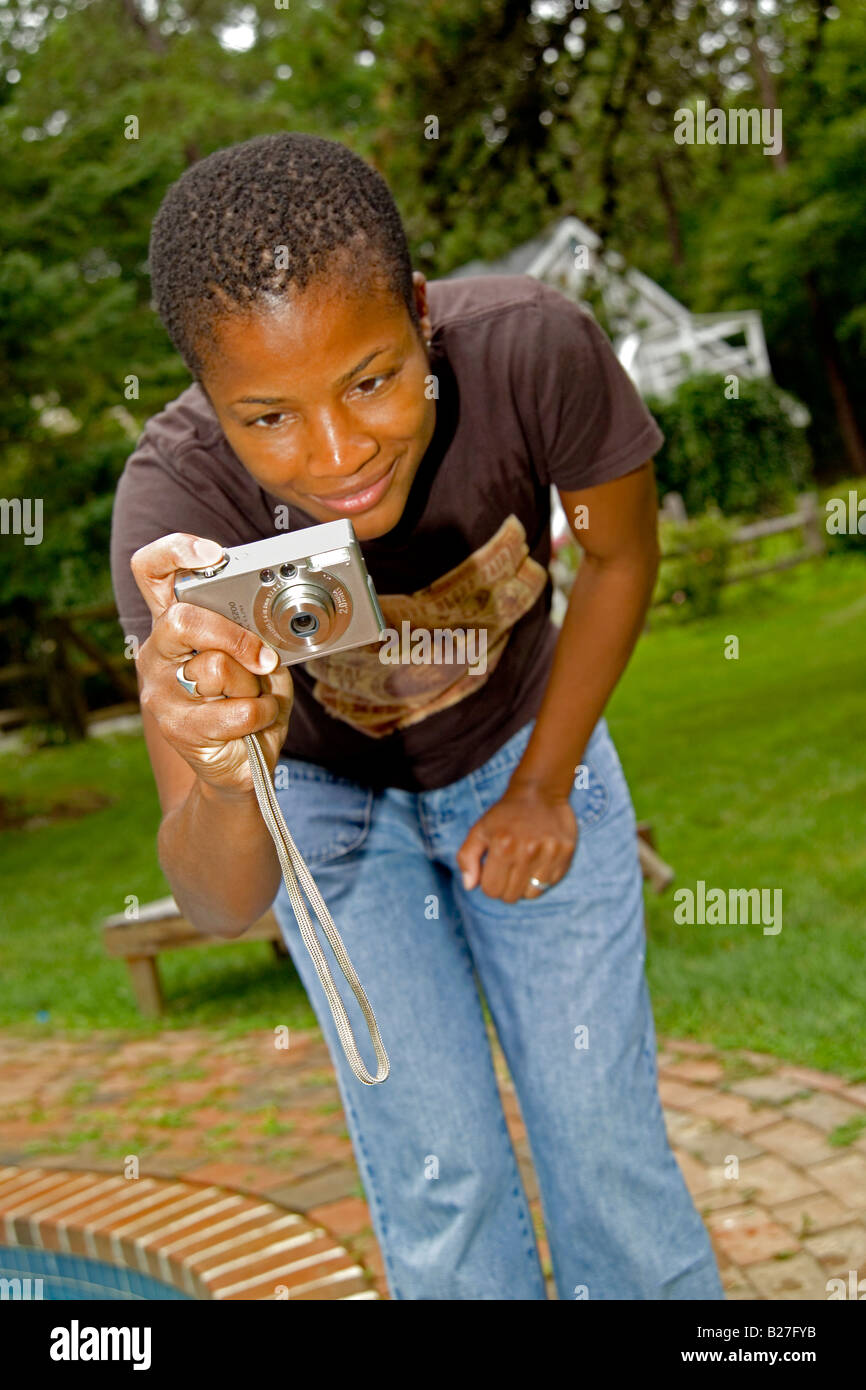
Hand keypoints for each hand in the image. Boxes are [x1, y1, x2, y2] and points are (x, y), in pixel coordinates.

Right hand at [131, 532, 292, 796]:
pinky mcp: (175, 726)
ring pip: (215, 666)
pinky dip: (260, 715)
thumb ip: (255, 636)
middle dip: (233, 635)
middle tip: (261, 657)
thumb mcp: (258, 660)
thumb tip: (263, 631)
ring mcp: (161, 690)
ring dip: (253, 685)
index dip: (176, 552)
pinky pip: (234, 710)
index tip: (212, 554)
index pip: (153, 572)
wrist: (239, 767)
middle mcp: (159, 652)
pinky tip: (255, 722)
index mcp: (175, 625)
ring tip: (252, 698)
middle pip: (181, 620)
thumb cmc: (248, 704)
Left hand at [456, 786, 577, 902]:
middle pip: (511, 896)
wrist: (539, 792)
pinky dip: (543, 878)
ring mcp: (549, 852)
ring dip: (525, 885)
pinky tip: (540, 860)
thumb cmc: (505, 815)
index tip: (494, 870)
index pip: (491, 890)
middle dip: (506, 886)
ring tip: (525, 864)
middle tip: (509, 868)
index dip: (489, 883)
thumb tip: (469, 886)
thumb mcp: (479, 830)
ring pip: (532, 894)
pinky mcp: (566, 853)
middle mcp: (527, 850)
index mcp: (502, 845)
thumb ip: (467, 858)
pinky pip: (551, 883)